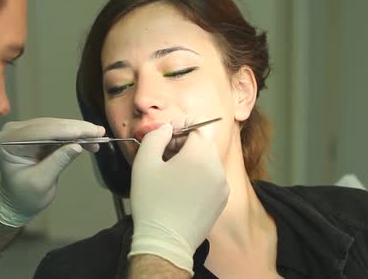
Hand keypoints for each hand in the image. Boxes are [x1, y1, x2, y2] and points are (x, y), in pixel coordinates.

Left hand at [0, 118, 104, 226]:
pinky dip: (75, 136)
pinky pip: (59, 131)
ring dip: (78, 131)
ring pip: (57, 126)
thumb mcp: (41, 182)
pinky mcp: (37, 134)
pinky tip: (90, 141)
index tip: (87, 132)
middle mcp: (14, 130)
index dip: (65, 131)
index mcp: (7, 141)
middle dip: (75, 129)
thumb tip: (77, 146)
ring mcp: (26, 131)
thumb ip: (57, 162)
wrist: (18, 202)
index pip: (40, 131)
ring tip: (98, 135)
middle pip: (50, 125)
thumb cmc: (25, 196)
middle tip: (99, 131)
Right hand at [128, 123, 228, 274]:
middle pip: (204, 142)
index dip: (181, 125)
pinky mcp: (222, 200)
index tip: (166, 135)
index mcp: (200, 155)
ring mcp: (222, 185)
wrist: (165, 241)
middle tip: (164, 154)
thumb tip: (167, 129)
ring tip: (171, 173)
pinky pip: (212, 177)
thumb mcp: (144, 162)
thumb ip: (156, 136)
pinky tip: (181, 188)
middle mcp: (217, 168)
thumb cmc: (152, 202)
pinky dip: (199, 175)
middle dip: (185, 142)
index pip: (198, 126)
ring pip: (209, 160)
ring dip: (192, 159)